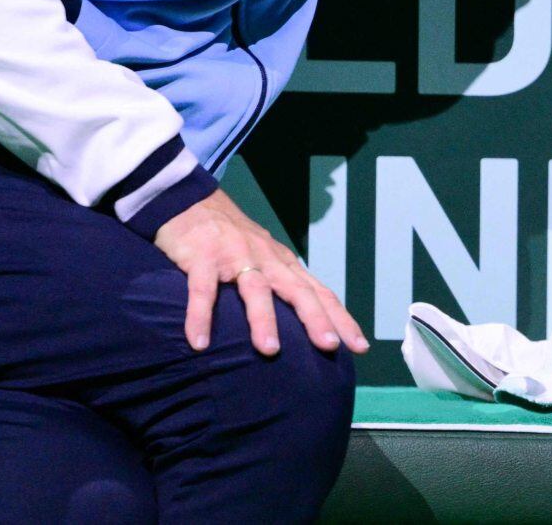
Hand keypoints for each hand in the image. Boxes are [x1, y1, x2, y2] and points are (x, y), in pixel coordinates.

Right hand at [154, 189, 368, 356]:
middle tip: (330, 346)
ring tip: (270, 350)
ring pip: (256, 288)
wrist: (191, 201)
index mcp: (283, 264)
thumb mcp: (263, 260)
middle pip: (297, 290)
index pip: (319, 292)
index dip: (340, 318)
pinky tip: (199, 342)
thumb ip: (281, 287)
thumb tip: (304, 327)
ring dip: (263, 319)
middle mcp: (267, 259)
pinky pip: (203, 289)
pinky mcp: (203, 257)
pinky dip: (201, 315)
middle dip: (316, 319)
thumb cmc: (231, 239)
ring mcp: (236, 256)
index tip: (360, 347)